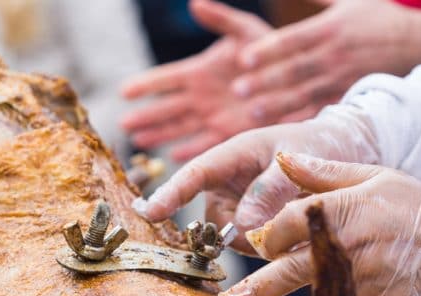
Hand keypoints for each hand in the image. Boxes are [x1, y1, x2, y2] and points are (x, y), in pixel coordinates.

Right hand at [119, 0, 270, 161]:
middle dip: (145, 116)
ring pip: (179, 128)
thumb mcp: (246, 30)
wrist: (297, 75)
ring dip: (160, 135)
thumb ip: (220, 19)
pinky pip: (204, 144)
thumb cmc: (272, 48)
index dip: (146, 84)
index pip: (166, 79)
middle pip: (166, 108)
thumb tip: (193, 3)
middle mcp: (201, 96)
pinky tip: (172, 156)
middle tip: (123, 124)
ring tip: (139, 141)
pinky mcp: (229, 132)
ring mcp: (212, 116)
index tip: (124, 90)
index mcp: (200, 71)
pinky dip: (189, 150)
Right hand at [134, 106, 380, 247]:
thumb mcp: (299, 162)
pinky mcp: (249, 224)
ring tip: (296, 215)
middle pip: (215, 220)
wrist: (345, 152)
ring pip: (232, 238)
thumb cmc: (320, 145)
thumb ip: (271, 190)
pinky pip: (249, 245)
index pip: (195, 175)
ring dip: (260, 239)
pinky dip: (270, 244)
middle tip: (284, 219)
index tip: (150, 213)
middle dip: (241, 230)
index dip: (171, 194)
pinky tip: (294, 228)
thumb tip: (242, 226)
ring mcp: (237, 205)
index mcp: (233, 155)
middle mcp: (228, 183)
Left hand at [218, 153, 420, 295]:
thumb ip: (323, 172)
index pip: (285, 226)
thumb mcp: (374, 177)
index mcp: (341, 212)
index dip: (269, 237)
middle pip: (286, 272)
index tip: (264, 244)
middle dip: (252, 289)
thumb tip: (283, 157)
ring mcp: (359, 285)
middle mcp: (345, 249)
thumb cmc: (417, 208)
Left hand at [233, 0, 420, 124]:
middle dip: (266, 80)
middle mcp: (335, 54)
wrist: (417, 42)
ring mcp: (342, 78)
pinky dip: (301, 120)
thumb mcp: (347, 1)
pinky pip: (322, 110)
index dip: (268, 50)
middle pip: (295, 69)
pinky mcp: (349, 96)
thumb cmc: (376, 18)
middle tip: (237, 90)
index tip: (242, 60)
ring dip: (278, 104)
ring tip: (252, 112)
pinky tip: (280, 129)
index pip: (293, 40)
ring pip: (305, 93)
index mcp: (331, 28)